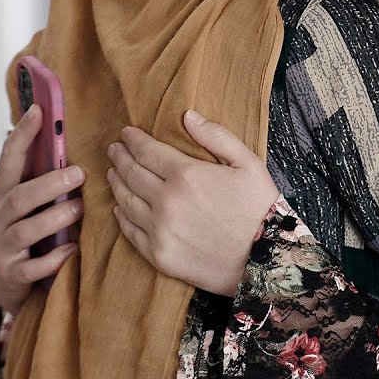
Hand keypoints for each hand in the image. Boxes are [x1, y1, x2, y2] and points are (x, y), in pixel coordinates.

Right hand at [0, 104, 84, 314]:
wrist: (0, 279)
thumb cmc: (18, 227)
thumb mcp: (20, 199)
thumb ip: (32, 171)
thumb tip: (49, 126)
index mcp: (1, 193)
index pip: (8, 159)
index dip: (22, 135)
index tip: (38, 110)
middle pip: (19, 197)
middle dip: (49, 184)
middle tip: (79, 174)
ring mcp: (2, 247)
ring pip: (26, 230)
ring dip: (55, 218)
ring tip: (79, 209)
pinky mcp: (12, 275)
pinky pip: (33, 267)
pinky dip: (54, 259)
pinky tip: (72, 249)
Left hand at [106, 110, 280, 296]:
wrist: (265, 261)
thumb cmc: (260, 209)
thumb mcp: (248, 163)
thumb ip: (217, 137)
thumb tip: (188, 116)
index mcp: (186, 175)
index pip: (147, 151)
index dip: (133, 140)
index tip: (126, 133)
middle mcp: (165, 201)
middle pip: (131, 173)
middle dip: (120, 157)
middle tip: (113, 149)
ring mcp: (159, 230)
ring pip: (125, 201)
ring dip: (116, 184)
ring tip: (112, 173)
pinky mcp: (159, 256)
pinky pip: (130, 232)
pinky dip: (121, 217)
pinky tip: (119, 208)